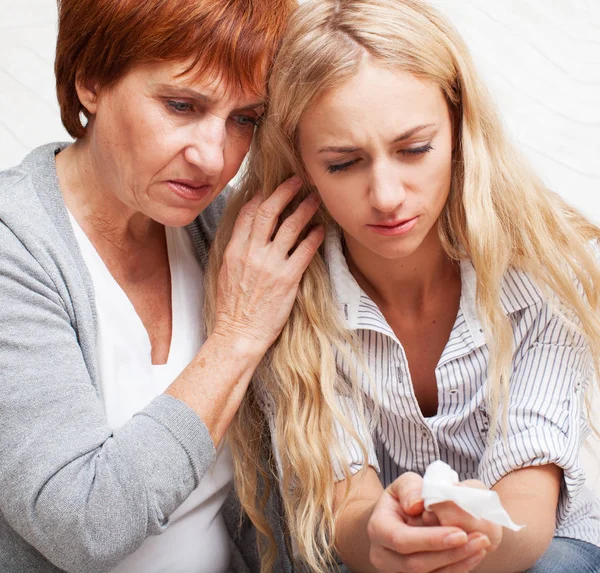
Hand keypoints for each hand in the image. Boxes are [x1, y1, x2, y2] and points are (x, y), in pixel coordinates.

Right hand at [213, 176, 323, 355]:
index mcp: (234, 250)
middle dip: (284, 191)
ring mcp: (270, 264)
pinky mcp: (287, 278)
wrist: (238, 333)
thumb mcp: (227, 273)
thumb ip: (238, 252)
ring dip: (304, 209)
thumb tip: (249, 236)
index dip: (261, 196)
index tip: (270, 187)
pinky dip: (314, 237)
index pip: (248, 213)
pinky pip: (304, 250)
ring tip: (314, 199)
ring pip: (290, 226)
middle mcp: (252, 252)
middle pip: (269, 211)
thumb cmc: (233, 308)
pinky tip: (320, 230)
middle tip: (297, 180)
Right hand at [367, 473, 490, 572]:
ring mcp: (396, 572)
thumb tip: (417, 504)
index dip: (431, 540)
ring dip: (458, 563)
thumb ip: (410, 488)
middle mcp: (383, 556)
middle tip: (480, 540)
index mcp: (378, 529)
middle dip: (450, 554)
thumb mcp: (403, 484)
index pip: (402, 540)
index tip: (460, 533)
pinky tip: (473, 555)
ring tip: (481, 546)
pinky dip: (457, 569)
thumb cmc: (401, 500)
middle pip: (416, 564)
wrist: (393, 520)